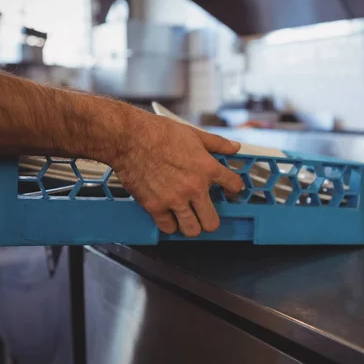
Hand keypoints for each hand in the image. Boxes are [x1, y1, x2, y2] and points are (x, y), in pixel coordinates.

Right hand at [108, 110, 242, 236]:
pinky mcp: (155, 206)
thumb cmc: (157, 133)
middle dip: (210, 219)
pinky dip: (169, 224)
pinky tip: (168, 215)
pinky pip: (168, 228)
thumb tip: (234, 148)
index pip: (233, 185)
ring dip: (190, 225)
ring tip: (186, 217)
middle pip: (212, 222)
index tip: (229, 190)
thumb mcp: (193, 134)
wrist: (129, 138)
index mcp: (206, 168)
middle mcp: (193, 187)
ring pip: (191, 230)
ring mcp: (174, 200)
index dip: (234, 188)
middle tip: (204, 213)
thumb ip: (216, 143)